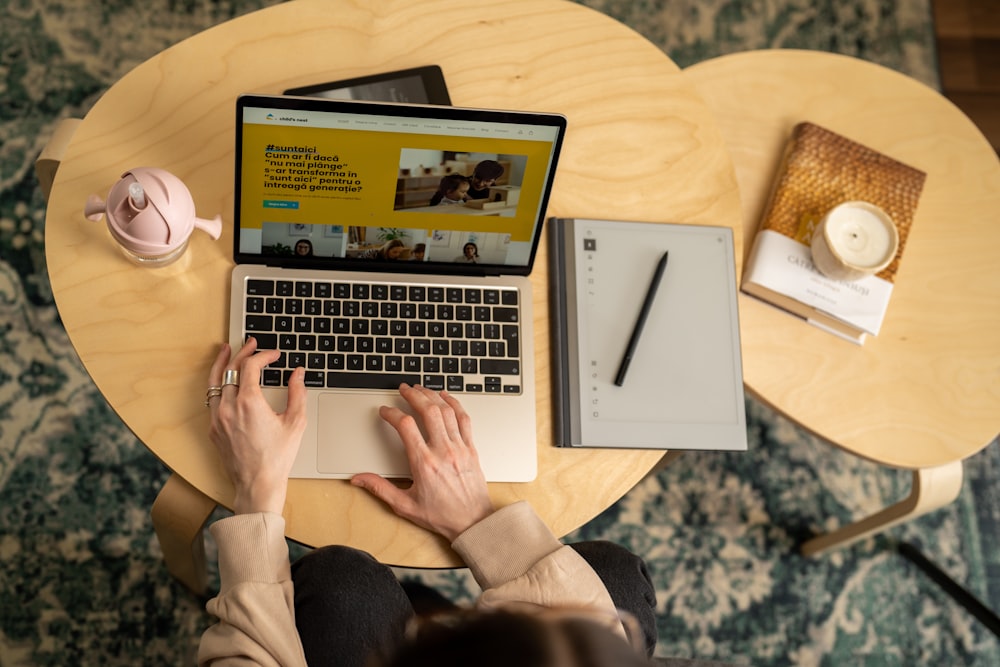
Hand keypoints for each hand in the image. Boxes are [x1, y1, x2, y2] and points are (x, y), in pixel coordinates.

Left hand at [207, 338, 306, 514]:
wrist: (257, 484)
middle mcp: (229, 407)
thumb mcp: (295, 422)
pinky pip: (212, 400)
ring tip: (226, 351)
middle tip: (252, 344)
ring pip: (214, 382)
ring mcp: (217, 418)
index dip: (263, 355)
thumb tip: (298, 374)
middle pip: (231, 369)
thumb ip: (297, 393)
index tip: (273, 355)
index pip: (251, 366)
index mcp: (249, 403)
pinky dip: (219, 385)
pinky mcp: (213, 429)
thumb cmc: (277, 457)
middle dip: (243, 353)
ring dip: (222, 364)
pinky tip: (225, 382)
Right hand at [352, 384, 494, 540]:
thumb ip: (380, 489)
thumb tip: (359, 479)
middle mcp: (443, 451)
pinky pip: (464, 419)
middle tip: (403, 389)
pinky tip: (446, 397)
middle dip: (413, 395)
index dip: (392, 414)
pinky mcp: (471, 449)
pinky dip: (454, 404)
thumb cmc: (442, 516)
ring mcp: (460, 448)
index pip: (406, 427)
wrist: (473, 522)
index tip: (385, 411)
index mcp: (424, 464)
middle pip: (428, 411)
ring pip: (447, 411)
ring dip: (432, 396)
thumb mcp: (405, 505)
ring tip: (421, 389)